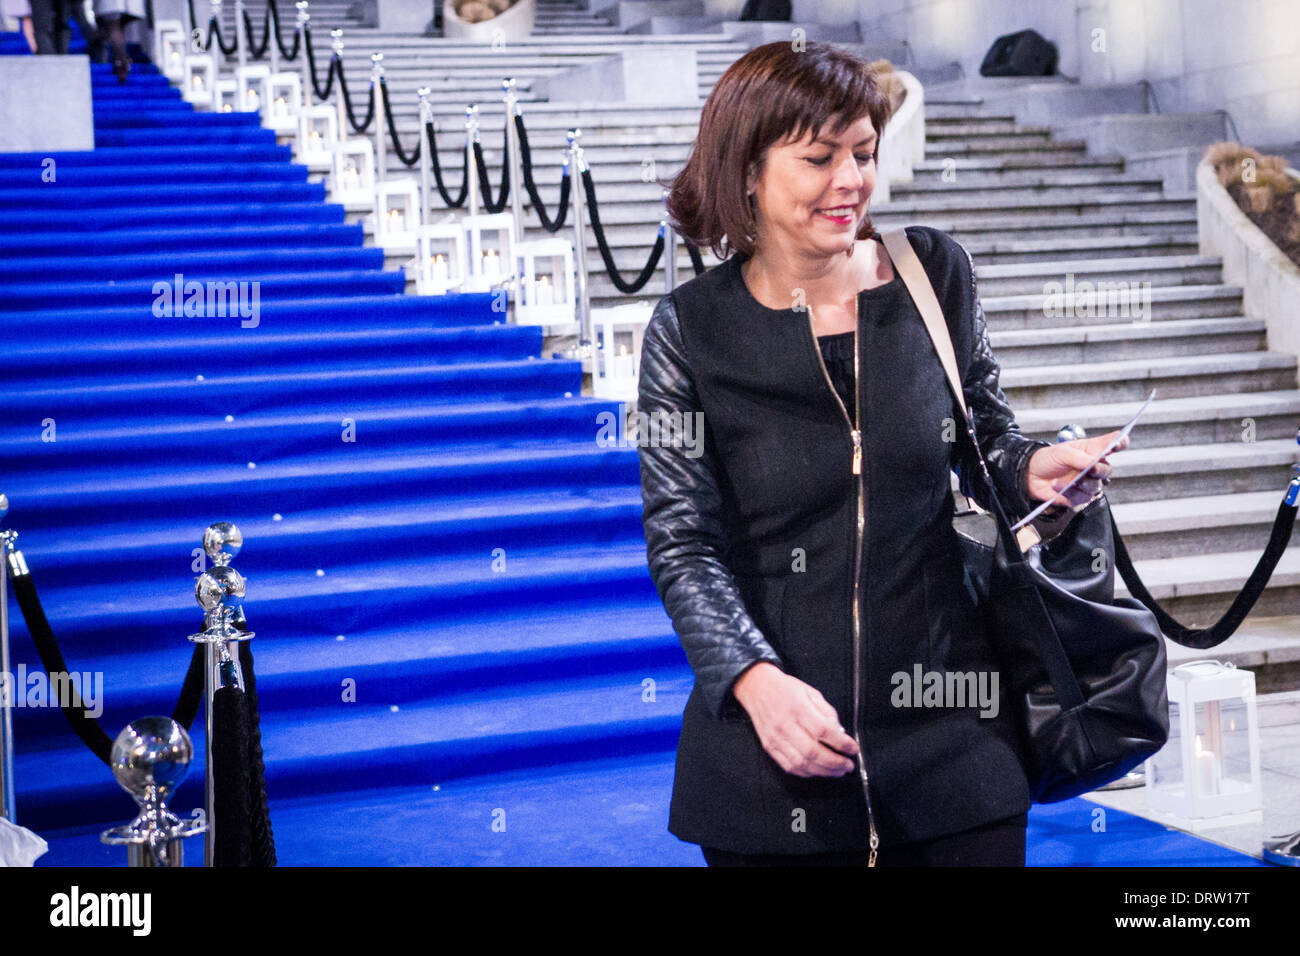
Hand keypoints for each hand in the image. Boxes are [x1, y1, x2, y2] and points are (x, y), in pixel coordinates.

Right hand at [731, 663, 858, 777]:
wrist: (756, 687)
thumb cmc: (785, 688)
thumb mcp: (810, 692)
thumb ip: (827, 712)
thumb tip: (840, 733)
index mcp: (797, 707)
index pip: (823, 731)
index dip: (841, 743)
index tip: (853, 749)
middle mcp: (785, 724)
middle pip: (813, 751)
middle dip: (835, 762)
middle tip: (848, 765)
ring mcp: (775, 738)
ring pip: (801, 763)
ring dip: (823, 771)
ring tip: (837, 771)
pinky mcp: (769, 747)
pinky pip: (789, 766)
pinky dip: (807, 772)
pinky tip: (818, 770)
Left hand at [1026, 429, 1129, 511]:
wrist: (1031, 475)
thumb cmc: (1048, 459)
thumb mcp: (1061, 452)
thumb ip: (1078, 457)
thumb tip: (1092, 462)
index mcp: (1092, 450)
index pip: (1113, 444)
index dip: (1120, 443)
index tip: (1120, 442)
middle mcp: (1093, 466)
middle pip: (1106, 470)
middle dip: (1098, 469)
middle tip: (1090, 468)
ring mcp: (1087, 482)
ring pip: (1094, 486)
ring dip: (1080, 483)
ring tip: (1065, 480)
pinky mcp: (1079, 496)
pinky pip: (1081, 497)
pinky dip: (1069, 492)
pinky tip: (1057, 486)